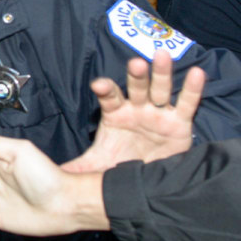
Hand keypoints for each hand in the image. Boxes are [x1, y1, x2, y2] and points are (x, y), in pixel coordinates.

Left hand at [64, 52, 204, 173]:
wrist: (148, 183)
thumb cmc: (120, 166)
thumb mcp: (96, 168)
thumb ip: (74, 169)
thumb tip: (44, 179)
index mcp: (115, 114)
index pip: (109, 97)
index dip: (105, 89)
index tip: (99, 85)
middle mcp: (137, 109)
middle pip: (136, 87)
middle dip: (136, 76)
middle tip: (135, 64)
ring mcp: (159, 114)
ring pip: (160, 89)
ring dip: (161, 73)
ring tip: (162, 56)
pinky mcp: (180, 123)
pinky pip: (187, 104)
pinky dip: (193, 89)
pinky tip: (197, 73)